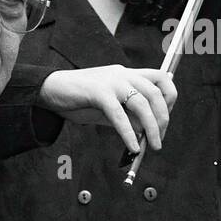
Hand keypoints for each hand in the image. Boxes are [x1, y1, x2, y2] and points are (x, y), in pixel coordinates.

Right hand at [36, 66, 176, 153]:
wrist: (50, 89)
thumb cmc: (80, 99)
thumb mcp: (110, 105)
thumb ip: (129, 115)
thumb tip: (146, 133)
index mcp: (128, 73)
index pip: (162, 78)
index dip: (170, 98)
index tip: (165, 118)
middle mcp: (123, 74)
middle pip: (156, 93)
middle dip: (163, 119)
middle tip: (159, 139)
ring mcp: (111, 82)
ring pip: (142, 103)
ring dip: (151, 128)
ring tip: (152, 146)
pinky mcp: (98, 92)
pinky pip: (119, 115)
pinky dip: (128, 133)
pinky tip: (132, 146)